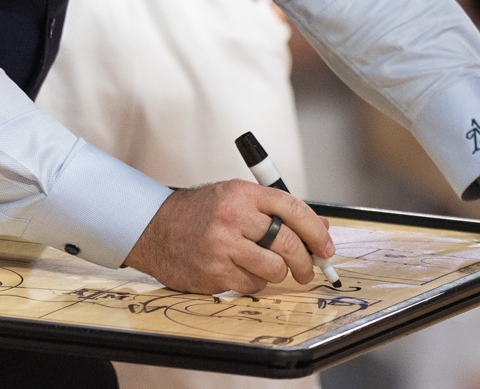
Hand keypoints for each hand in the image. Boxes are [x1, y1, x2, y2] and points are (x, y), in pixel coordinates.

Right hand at [123, 181, 332, 294]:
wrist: (153, 229)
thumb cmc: (200, 213)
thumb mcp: (236, 199)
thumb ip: (276, 212)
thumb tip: (321, 229)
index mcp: (242, 193)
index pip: (293, 209)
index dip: (316, 231)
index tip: (326, 247)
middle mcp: (233, 217)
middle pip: (288, 244)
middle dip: (305, 261)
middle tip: (306, 270)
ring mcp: (223, 247)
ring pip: (274, 269)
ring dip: (277, 273)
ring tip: (266, 268)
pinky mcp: (214, 273)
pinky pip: (252, 285)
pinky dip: (254, 282)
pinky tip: (240, 271)